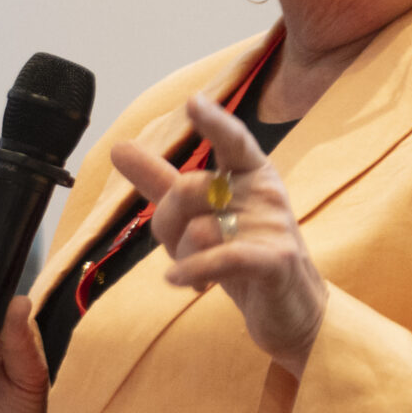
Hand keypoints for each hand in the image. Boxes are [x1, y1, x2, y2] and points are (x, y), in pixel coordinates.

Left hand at [111, 93, 327, 375]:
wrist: (293, 310)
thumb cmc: (244, 255)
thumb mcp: (200, 215)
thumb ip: (161, 181)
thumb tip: (118, 147)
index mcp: (250, 172)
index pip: (232, 140)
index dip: (214, 122)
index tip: (193, 102)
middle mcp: (265, 191)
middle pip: (189, 190)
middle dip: (167, 223)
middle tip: (178, 247)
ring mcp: (274, 226)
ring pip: (198, 230)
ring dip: (184, 257)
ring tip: (197, 273)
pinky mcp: (276, 261)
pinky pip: (220, 257)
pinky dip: (192, 270)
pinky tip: (177, 280)